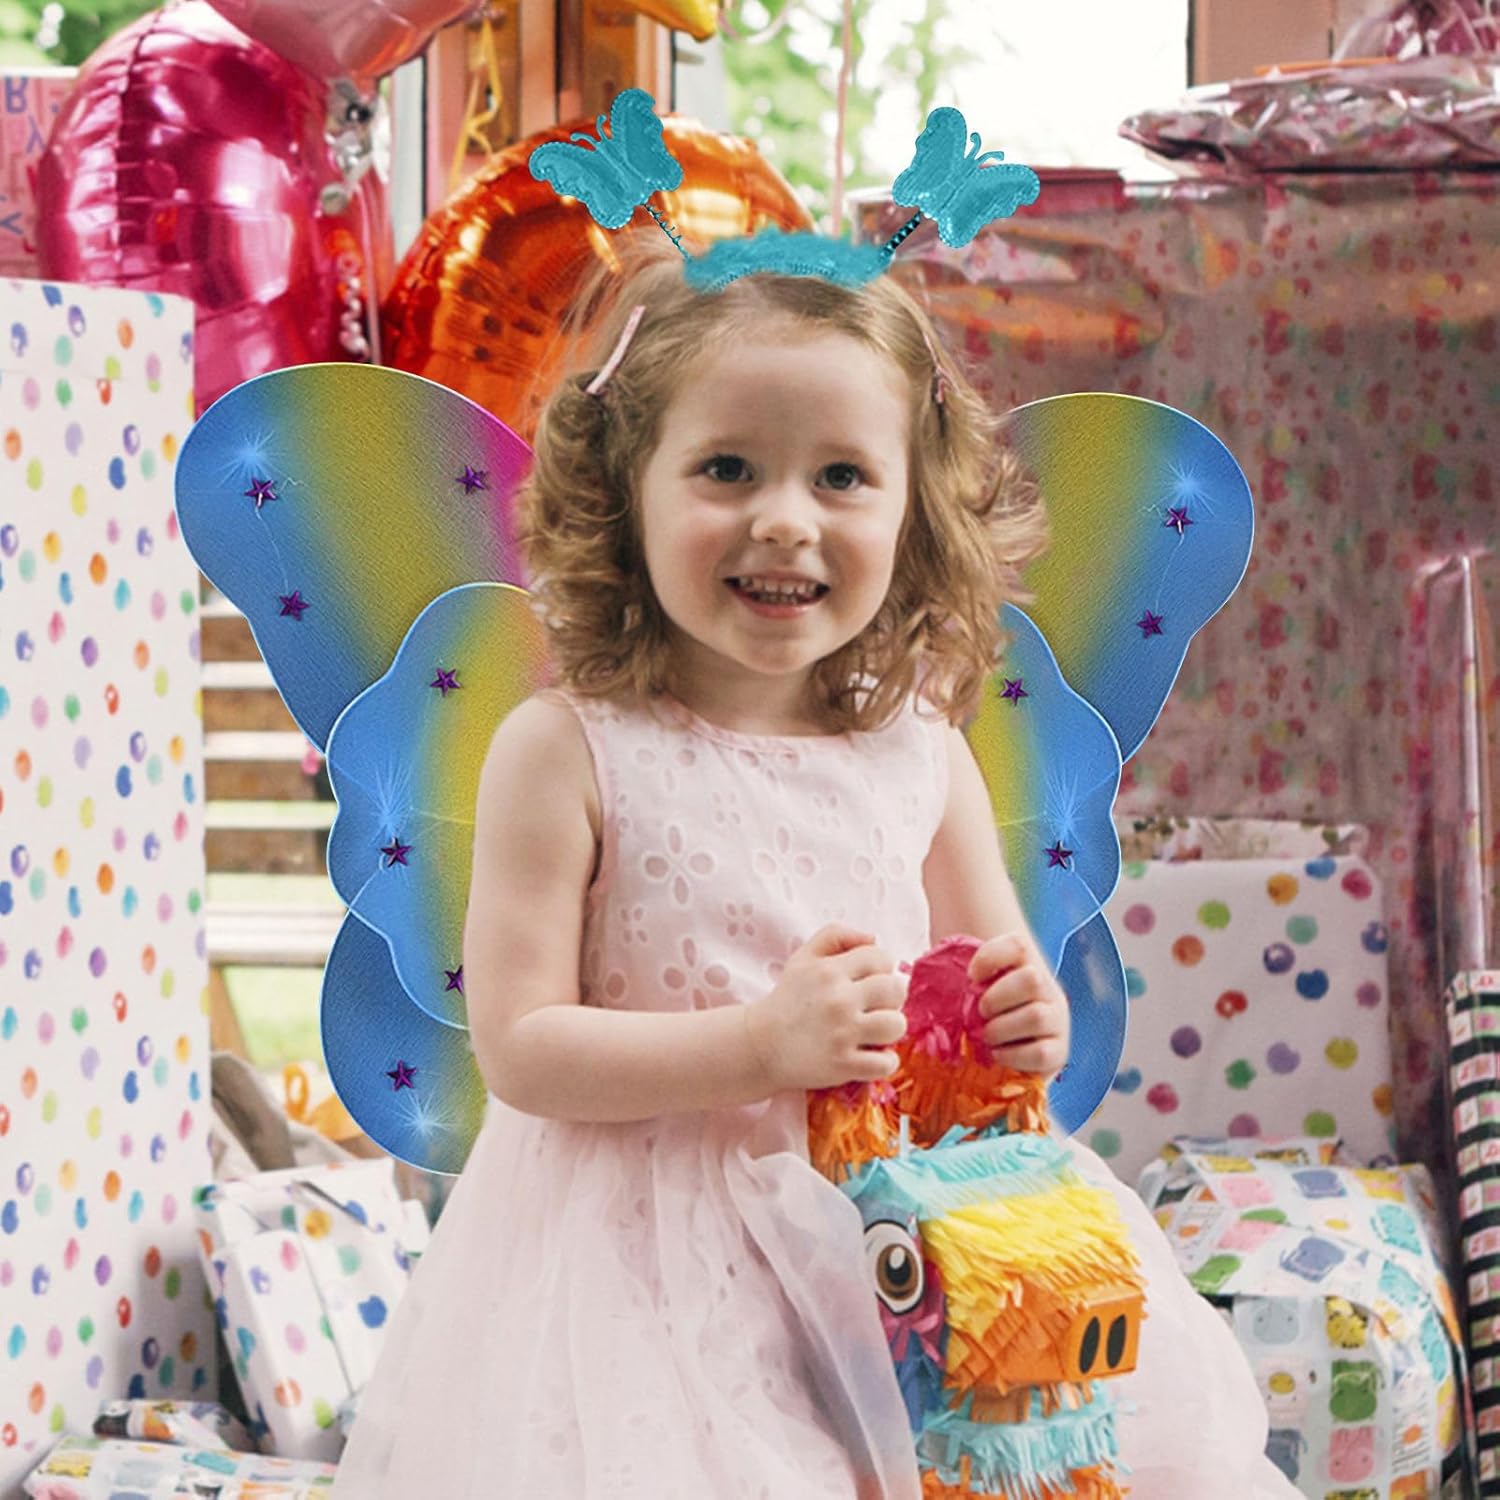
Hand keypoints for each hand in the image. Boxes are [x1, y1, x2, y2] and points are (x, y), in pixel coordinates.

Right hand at [745, 924, 907, 1091]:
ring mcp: (842, 1034)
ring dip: (891, 1028)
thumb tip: (873, 938)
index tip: (870, 981)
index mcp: (830, 970)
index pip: (881, 958)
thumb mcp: (803, 958)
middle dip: (891, 997)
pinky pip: (887, 1062)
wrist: (760, 1044)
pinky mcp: (844, 1065)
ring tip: (875, 1031)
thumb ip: (835, 936)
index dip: (881, 969)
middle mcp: (839, 999)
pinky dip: (886, 1061)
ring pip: (896, 1025)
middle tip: (876, 1006)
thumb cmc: (788, 999)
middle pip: (895, 989)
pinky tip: (872, 1056)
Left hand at [970, 933, 1068, 1078]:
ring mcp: (1057, 1020)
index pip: (1018, 945)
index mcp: (1026, 966)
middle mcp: (1047, 989)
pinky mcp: (1059, 1053)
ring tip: (986, 1037)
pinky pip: (1041, 1052)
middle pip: (1032, 979)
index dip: (991, 957)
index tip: (971, 976)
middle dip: (996, 999)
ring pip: (1036, 1016)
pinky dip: (1013, 1055)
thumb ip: (957, 981)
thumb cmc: (983, 1016)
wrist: (1009, 1051)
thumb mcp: (970, 991)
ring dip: (1002, 1029)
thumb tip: (926, 985)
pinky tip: (997, 1053)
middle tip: (979, 1013)